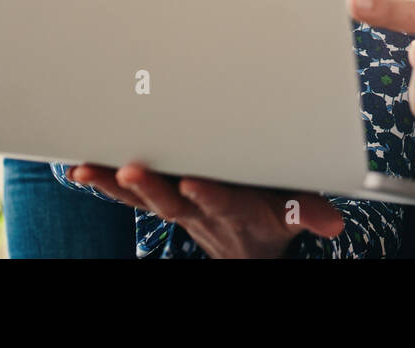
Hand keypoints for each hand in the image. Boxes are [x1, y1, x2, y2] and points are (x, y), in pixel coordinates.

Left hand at [66, 162, 344, 257]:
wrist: (246, 246)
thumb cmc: (269, 217)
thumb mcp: (294, 215)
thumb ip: (308, 213)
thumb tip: (332, 223)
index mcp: (235, 208)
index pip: (220, 202)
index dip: (206, 194)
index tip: (192, 182)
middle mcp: (199, 210)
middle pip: (172, 201)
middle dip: (152, 186)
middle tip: (132, 170)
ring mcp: (177, 206)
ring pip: (144, 197)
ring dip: (116, 184)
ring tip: (89, 169)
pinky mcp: (161, 198)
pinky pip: (128, 193)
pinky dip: (105, 181)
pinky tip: (82, 168)